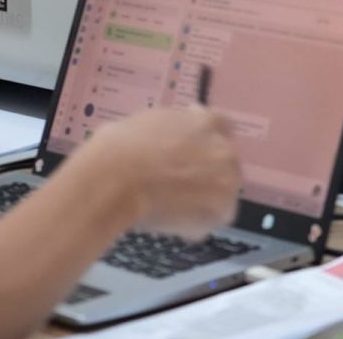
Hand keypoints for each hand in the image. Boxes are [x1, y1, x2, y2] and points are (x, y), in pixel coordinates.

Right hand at [88, 106, 239, 239]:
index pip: (221, 126)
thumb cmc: (120, 147)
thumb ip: (171, 128)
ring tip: (174, 204)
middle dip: (207, 168)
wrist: (116, 180)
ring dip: (203, 197)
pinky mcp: (220, 213)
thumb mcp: (147, 121)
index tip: (191, 144)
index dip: (205, 137)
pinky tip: (172, 220)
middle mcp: (224, 150)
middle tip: (180, 181)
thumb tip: (169, 138)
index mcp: (207, 123)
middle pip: (225, 160)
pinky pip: (211, 218)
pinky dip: (194, 221)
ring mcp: (226, 182)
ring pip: (221, 192)